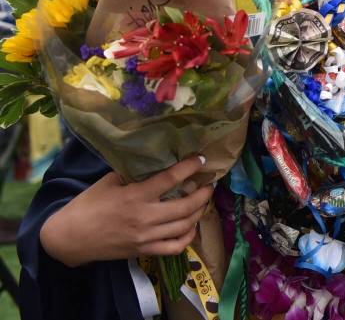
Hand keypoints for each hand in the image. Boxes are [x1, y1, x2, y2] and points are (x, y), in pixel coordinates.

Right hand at [40, 156, 212, 267]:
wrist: (70, 238)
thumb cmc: (88, 205)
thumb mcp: (109, 181)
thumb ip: (134, 172)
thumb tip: (157, 159)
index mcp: (135, 196)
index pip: (170, 179)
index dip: (189, 167)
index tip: (201, 159)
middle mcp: (144, 217)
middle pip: (186, 206)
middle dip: (204, 194)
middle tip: (209, 185)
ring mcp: (146, 237)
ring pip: (185, 226)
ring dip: (199, 212)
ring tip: (203, 202)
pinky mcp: (143, 251)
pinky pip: (175, 247)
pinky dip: (188, 237)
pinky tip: (191, 226)